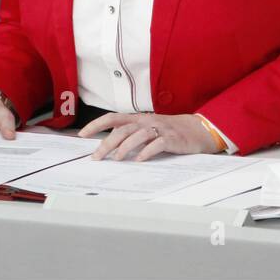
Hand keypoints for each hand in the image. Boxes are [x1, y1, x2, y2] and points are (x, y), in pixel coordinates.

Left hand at [77, 111, 219, 160]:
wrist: (197, 130)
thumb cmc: (168, 131)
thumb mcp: (147, 129)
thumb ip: (130, 135)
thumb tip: (107, 147)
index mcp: (138, 118)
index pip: (113, 118)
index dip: (96, 124)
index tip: (82, 134)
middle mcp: (146, 121)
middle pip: (122, 130)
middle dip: (107, 143)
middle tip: (97, 157)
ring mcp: (159, 129)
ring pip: (138, 135)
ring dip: (125, 148)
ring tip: (117, 159)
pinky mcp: (172, 139)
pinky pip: (157, 144)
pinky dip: (147, 152)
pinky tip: (139, 160)